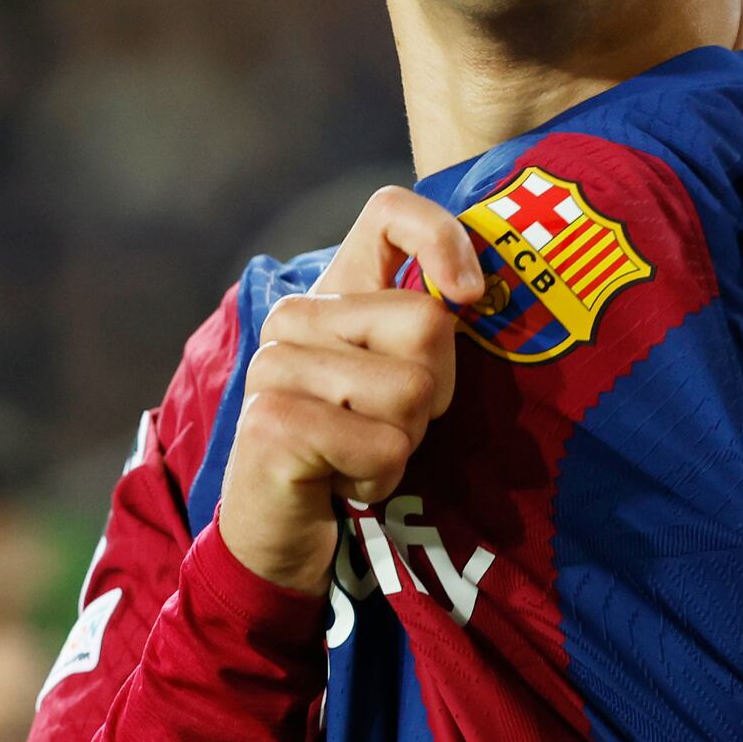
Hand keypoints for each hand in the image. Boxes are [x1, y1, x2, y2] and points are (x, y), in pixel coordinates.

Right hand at [216, 186, 481, 594]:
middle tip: (385, 425)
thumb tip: (470, 294)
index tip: (466, 294)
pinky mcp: (273, 422)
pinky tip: (339, 481)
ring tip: (358, 453)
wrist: (277, 529)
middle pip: (427, 323)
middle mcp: (294, 316)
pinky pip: (384, 446)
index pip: (389, 212)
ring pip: (411, 391)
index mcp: (330, 291)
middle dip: (432, 393)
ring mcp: (275, 365)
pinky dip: (380, 477)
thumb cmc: (353, 446)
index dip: (443, 238)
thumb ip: (425, 332)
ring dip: (403, 443)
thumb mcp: (397, 379)